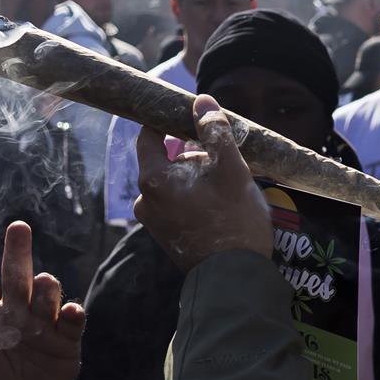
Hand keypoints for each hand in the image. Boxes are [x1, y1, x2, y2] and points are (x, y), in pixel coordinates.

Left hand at [133, 94, 271, 270]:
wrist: (235, 279)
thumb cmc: (234, 221)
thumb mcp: (231, 169)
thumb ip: (215, 131)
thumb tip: (202, 101)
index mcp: (153, 180)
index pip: (148, 136)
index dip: (165, 121)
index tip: (185, 114)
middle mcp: (145, 200)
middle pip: (165, 161)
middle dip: (191, 154)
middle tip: (222, 157)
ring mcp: (154, 221)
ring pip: (174, 185)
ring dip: (196, 178)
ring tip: (226, 185)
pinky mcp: (167, 237)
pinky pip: (177, 205)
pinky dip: (194, 198)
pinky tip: (220, 204)